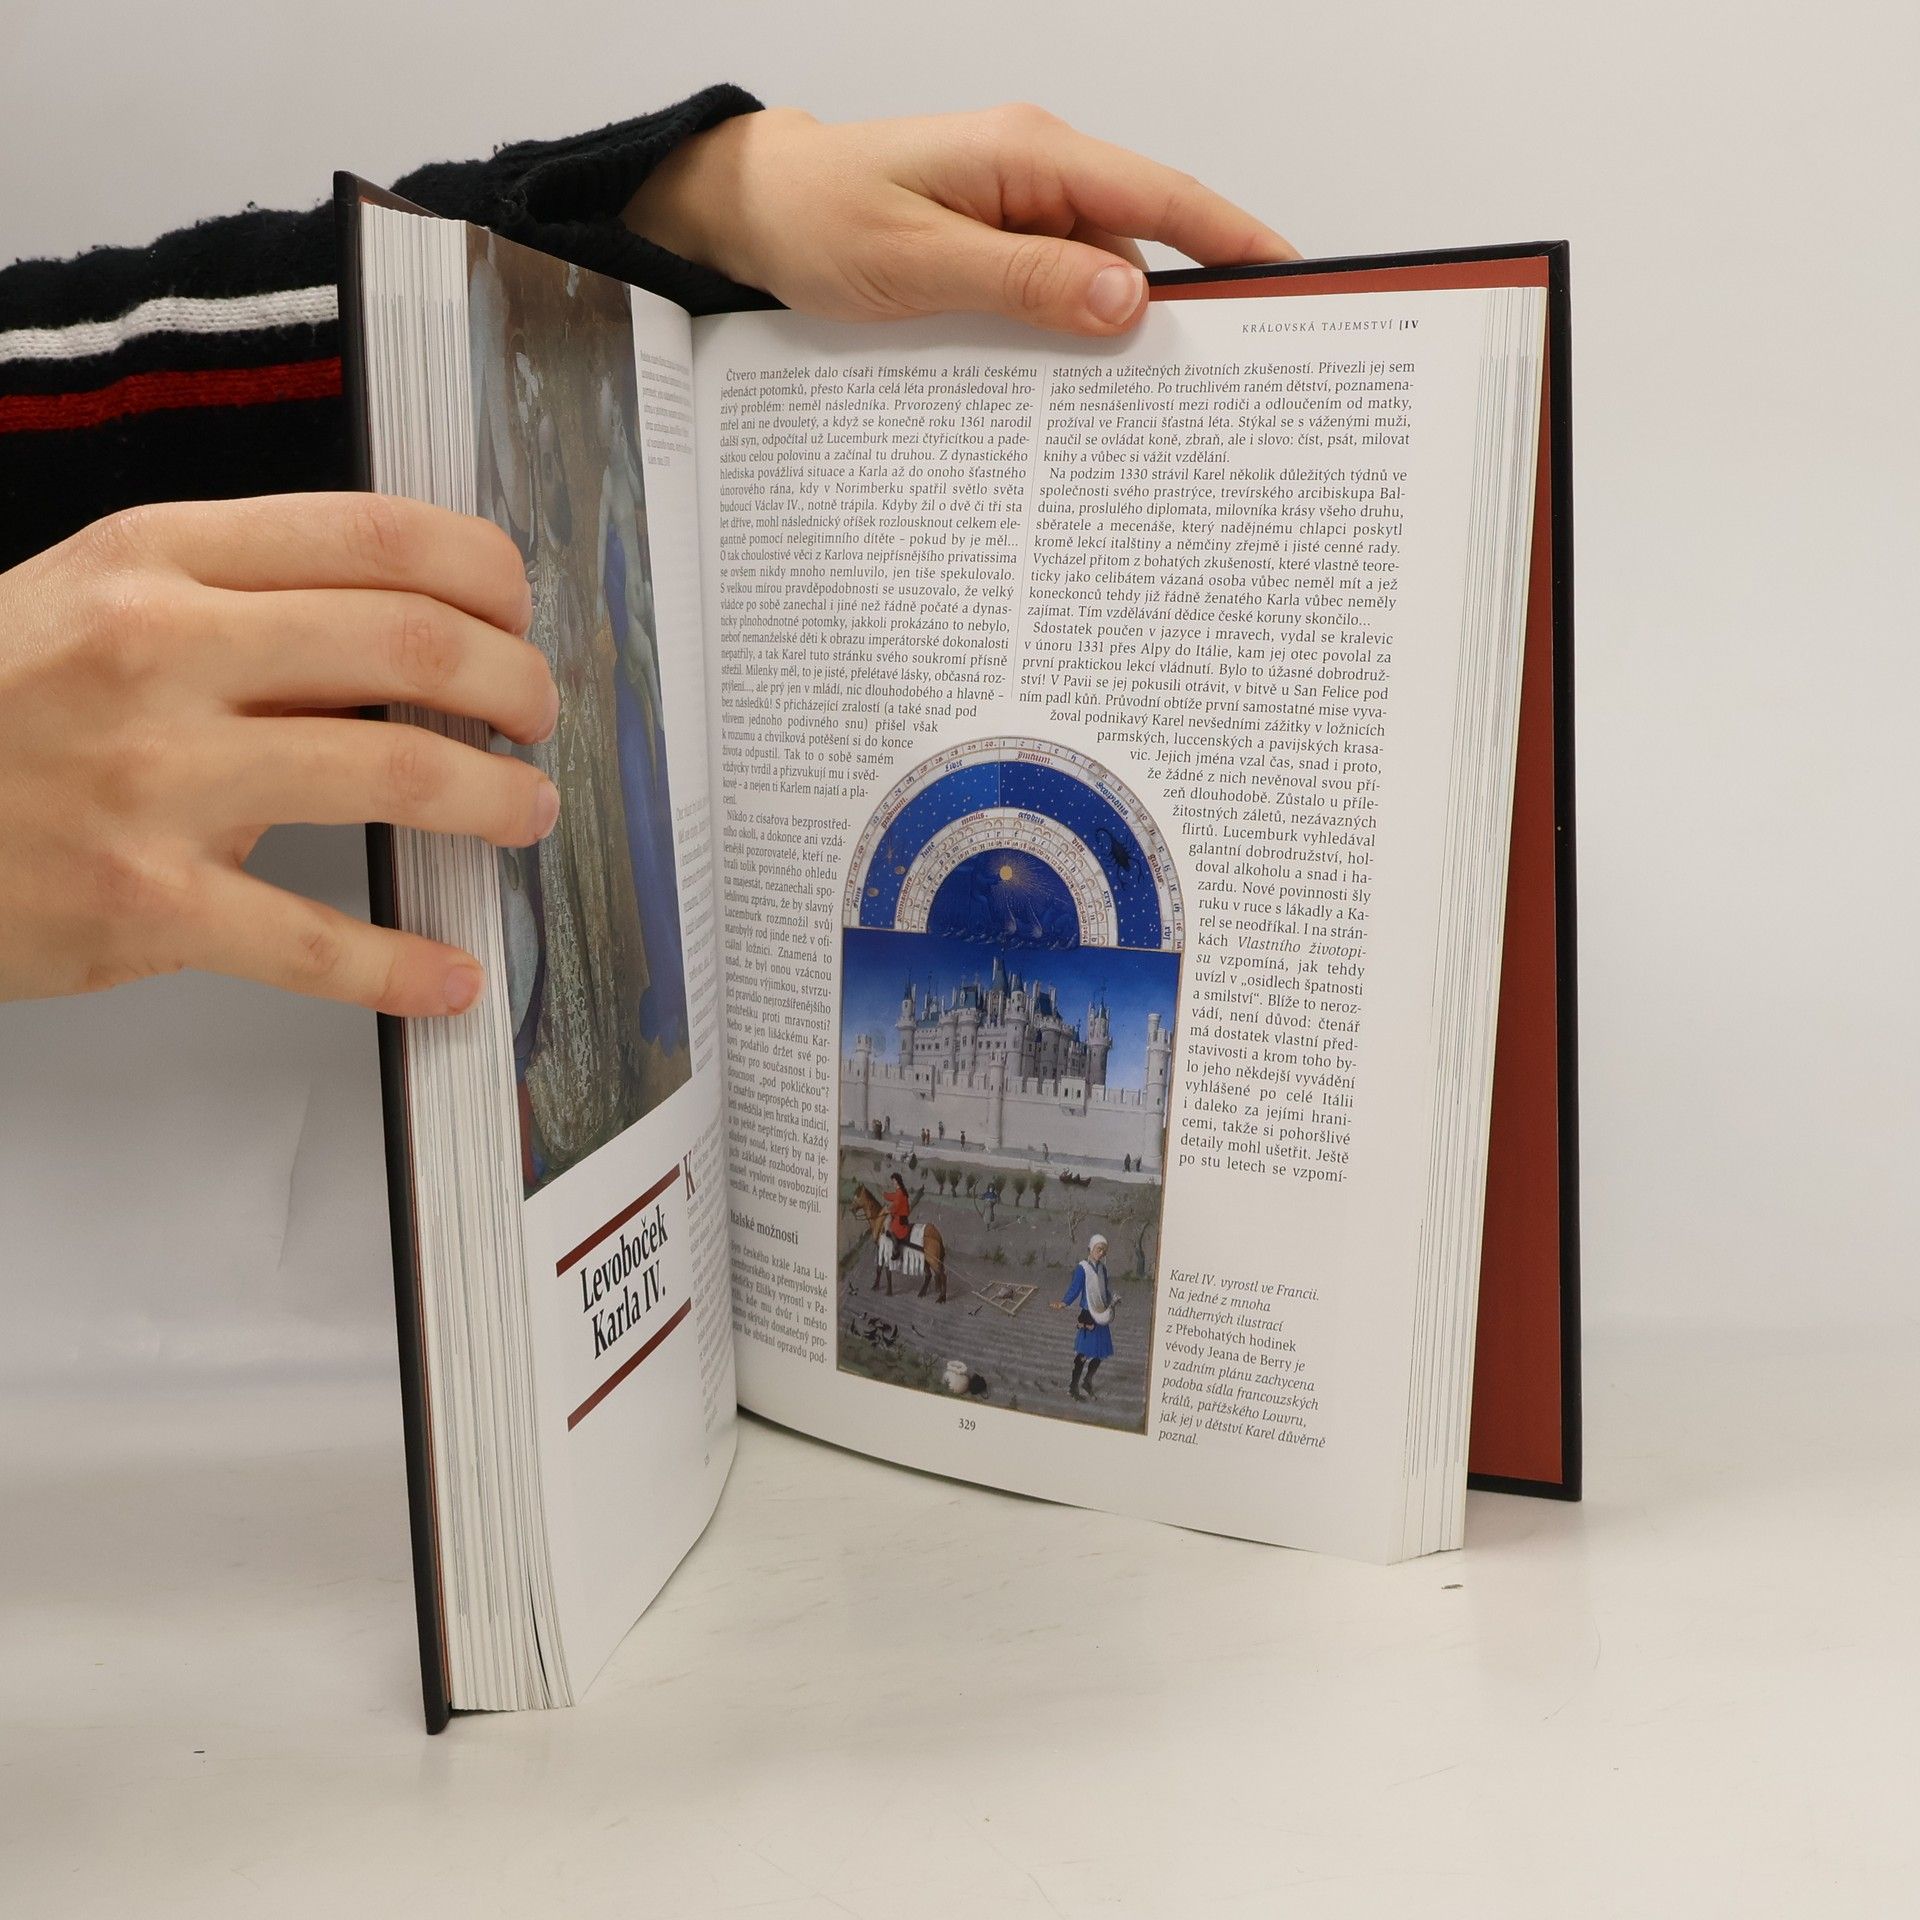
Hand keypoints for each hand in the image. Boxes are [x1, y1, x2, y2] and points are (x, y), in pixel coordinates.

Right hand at [0, 494, 558, 1014]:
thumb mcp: (96, 598)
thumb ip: (241, 600)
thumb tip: (409, 633)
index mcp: (159, 559)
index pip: (381, 535)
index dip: (491, 578)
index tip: (519, 617)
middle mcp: (162, 652)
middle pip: (418, 648)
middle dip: (519, 688)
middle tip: (540, 720)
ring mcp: (154, 782)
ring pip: (400, 781)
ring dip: (500, 804)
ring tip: (526, 814)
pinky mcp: (145, 904)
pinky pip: (319, 943)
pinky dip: (406, 966)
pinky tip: (451, 975)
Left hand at [625, 103, 1296, 337]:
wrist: (758, 208)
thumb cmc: (821, 220)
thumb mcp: (920, 263)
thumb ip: (1025, 282)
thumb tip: (1127, 302)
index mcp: (1030, 155)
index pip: (1162, 196)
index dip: (1236, 238)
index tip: (1292, 281)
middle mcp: (1039, 172)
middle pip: (1145, 242)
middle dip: (1188, 306)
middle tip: (1230, 377)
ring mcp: (1023, 207)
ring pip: (1102, 276)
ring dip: (1117, 335)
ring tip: (1139, 409)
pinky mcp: (1003, 241)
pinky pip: (1060, 287)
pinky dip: (1073, 334)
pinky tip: (1071, 386)